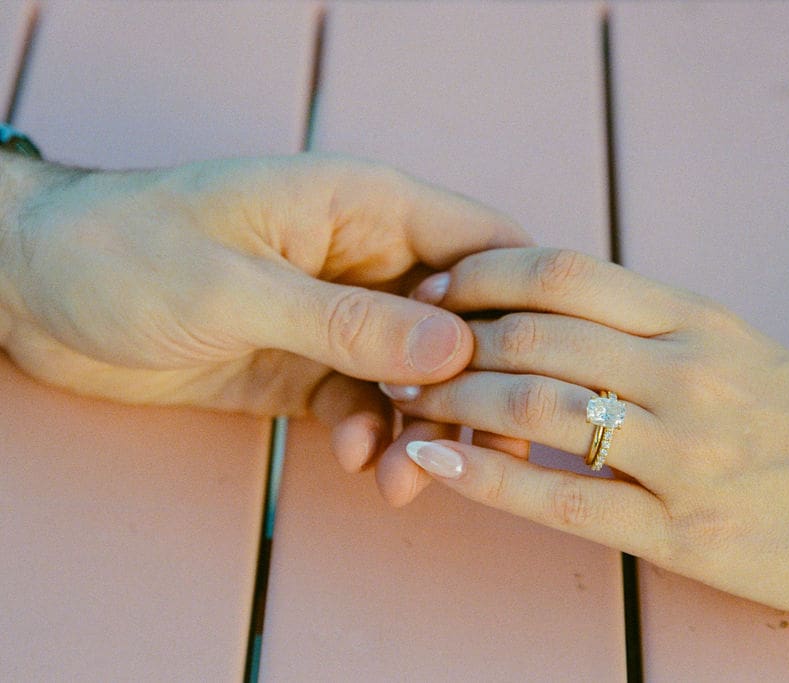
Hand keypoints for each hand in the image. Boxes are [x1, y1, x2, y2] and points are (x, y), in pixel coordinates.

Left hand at [0, 153, 527, 465]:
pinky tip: (361, 463)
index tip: (536, 369)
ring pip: (418, 375)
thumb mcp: (235, 288)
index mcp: (362, 206)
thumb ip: (345, 322)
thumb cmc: (121, 252)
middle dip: (477, 384)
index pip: (483, 240)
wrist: (30, 293)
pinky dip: (373, 438)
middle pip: (464, 319)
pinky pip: (366, 406)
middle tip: (483, 447)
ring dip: (425, 427)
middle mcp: (365, 259)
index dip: (522, 300)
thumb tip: (454, 353)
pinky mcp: (308, 365)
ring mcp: (338, 317)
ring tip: (407, 477)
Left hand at [386, 248, 788, 646]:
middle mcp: (686, 373)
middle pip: (533, 332)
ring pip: (534, 405)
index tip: (437, 285)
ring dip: (450, 399)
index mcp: (699, 320)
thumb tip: (562, 317)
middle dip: (447, 336)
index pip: (566, 271)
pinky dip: (483, 476)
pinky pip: (558, 497)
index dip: (483, 271)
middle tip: (398, 346)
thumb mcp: (746, 351)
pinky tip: (432, 463)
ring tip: (400, 400)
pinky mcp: (682, 531)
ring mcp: (683, 453)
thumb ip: (658, 331)